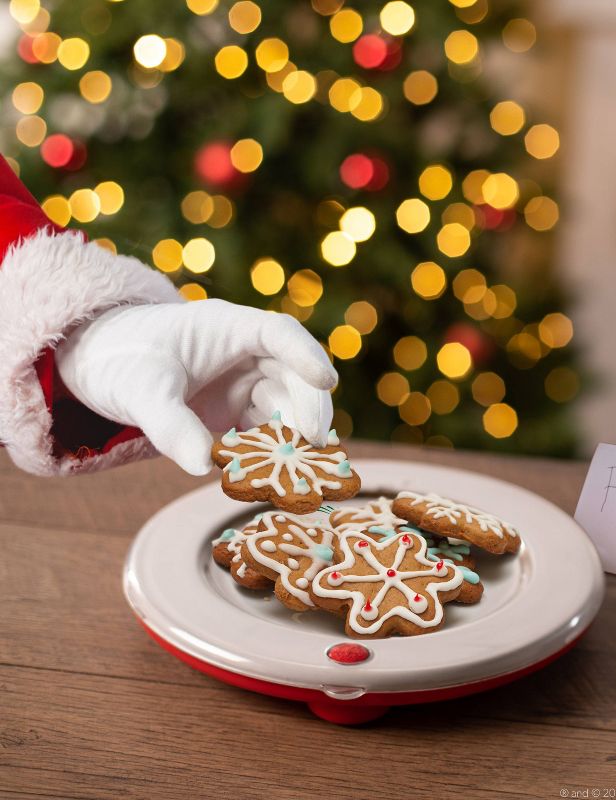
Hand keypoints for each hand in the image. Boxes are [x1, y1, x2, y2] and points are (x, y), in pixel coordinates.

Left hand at [55, 299, 337, 474]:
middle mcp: (246, 352)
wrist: (99, 365)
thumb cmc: (120, 359)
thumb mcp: (139, 390)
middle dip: (308, 407)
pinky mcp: (238, 410)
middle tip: (316, 445)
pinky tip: (276, 475)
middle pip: (293, 374)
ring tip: (301, 468)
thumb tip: (203, 466)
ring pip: (285, 407)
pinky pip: (266, 431)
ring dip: (295, 437)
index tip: (328, 381)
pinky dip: (273, 452)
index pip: (279, 333)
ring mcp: (244, 382)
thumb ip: (170, 425)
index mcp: (227, 326)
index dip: (306, 355)